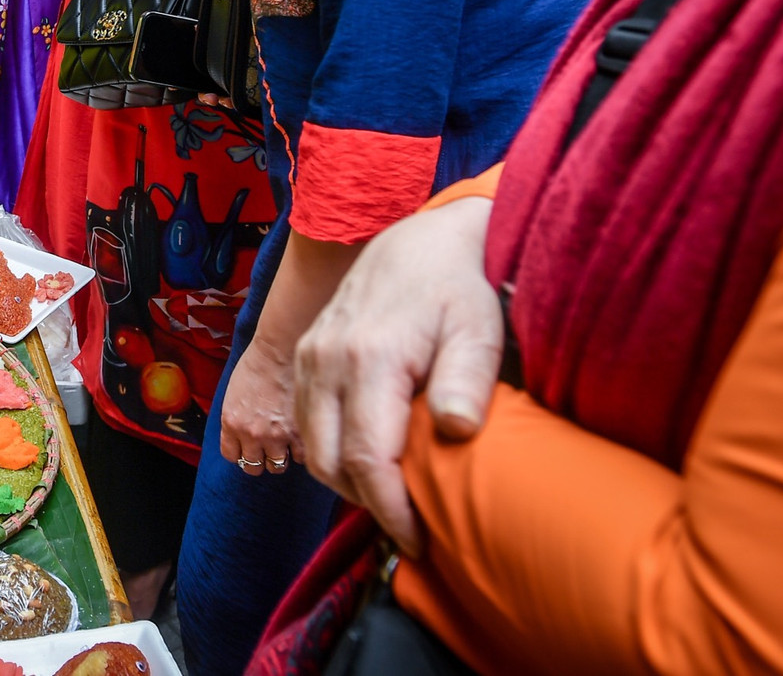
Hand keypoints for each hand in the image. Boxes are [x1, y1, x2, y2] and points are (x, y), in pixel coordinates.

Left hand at [219, 337, 300, 475]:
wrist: (281, 349)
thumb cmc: (257, 363)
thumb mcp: (233, 393)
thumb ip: (236, 418)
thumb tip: (243, 437)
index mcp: (231, 422)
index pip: (231, 456)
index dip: (241, 453)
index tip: (249, 448)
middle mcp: (251, 433)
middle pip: (253, 467)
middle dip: (261, 459)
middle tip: (270, 448)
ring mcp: (276, 436)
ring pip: (277, 466)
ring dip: (282, 457)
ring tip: (287, 444)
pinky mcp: (299, 434)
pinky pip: (300, 458)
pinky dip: (301, 451)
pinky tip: (302, 437)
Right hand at [294, 197, 499, 554]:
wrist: (422, 241)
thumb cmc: (459, 289)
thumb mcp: (478, 330)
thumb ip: (467, 380)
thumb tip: (456, 431)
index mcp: (370, 358)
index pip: (366, 458)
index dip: (390, 510)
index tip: (420, 541)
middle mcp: (327, 359)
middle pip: (329, 461)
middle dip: (368, 503)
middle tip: (411, 525)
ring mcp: (310, 356)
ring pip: (311, 446)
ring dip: (346, 479)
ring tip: (394, 492)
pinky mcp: (305, 354)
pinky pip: (305, 421)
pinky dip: (330, 450)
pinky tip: (369, 455)